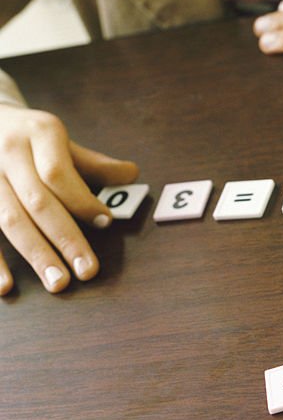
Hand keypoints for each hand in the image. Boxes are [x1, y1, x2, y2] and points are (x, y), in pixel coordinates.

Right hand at [0, 108, 138, 294]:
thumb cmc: (30, 137)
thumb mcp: (61, 140)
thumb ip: (93, 163)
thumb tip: (133, 174)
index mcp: (38, 133)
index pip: (58, 173)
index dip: (82, 200)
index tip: (106, 223)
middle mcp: (9, 153)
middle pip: (37, 201)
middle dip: (65, 238)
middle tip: (89, 270)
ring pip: (9, 219)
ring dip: (35, 254)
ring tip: (59, 282)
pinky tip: (6, 286)